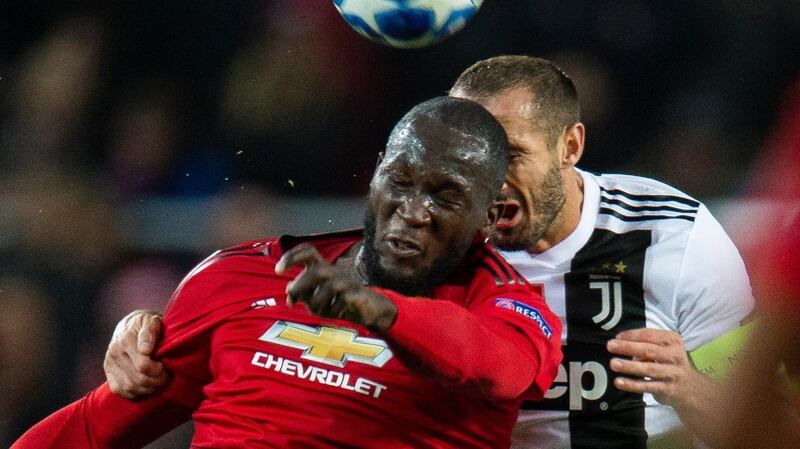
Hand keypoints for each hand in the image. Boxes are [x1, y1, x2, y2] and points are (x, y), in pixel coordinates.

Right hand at [104, 310, 167, 398]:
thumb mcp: (152, 320)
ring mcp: (109, 364)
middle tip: (165, 376)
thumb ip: (150, 331)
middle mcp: (114, 352)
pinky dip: (135, 393)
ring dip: (148, 388)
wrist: (129, 325)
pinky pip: (120, 391)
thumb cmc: (147, 323)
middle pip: (138, 379)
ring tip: (157, 381)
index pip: (143, 365)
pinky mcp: (108, 373)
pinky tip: (145, 386)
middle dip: (156, 381)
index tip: (165, 365)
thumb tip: (145, 349)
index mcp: (126, 339)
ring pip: (129, 387)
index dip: (158, 370)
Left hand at [275, 243, 396, 331]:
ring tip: (318, 312)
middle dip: (300, 286)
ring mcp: (346, 281)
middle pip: (316, 271)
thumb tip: (290, 292)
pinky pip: (340, 303)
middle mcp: (334, 271)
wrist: (369, 308)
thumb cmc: (339, 300)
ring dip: (317, 305)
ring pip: (326, 289)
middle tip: (291, 302)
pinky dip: (332, 312)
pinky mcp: (356, 294)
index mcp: (323, 267)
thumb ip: (303, 293)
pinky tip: (334, 314)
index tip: (278, 270)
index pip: (308, 251)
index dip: (292, 256)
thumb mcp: (317, 297)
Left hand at [606, 328, 704, 409]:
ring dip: (629, 366)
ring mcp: (672, 373)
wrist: (690, 387)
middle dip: (628, 347)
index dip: (632, 335)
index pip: (650, 335)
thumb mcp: (663, 347)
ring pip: (648, 369)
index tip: (616, 337)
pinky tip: (619, 382)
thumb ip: (646, 344)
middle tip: (610, 346)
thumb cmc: (669, 361)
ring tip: (613, 363)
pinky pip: (647, 386)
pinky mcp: (667, 389)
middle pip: (649, 350)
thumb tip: (622, 345)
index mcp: (672, 340)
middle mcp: (674, 355)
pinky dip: (632, 384)